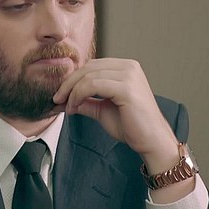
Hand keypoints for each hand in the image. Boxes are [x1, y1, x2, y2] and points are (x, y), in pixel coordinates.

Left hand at [53, 58, 176, 162]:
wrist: (151, 142)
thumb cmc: (132, 127)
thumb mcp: (103, 109)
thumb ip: (87, 100)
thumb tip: (65, 99)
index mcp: (125, 68)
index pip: (92, 66)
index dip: (73, 79)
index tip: (60, 96)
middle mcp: (129, 67)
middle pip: (88, 68)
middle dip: (68, 84)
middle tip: (57, 100)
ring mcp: (129, 75)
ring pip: (88, 75)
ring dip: (72, 91)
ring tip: (67, 107)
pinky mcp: (126, 88)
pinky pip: (93, 85)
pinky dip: (78, 95)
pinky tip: (75, 108)